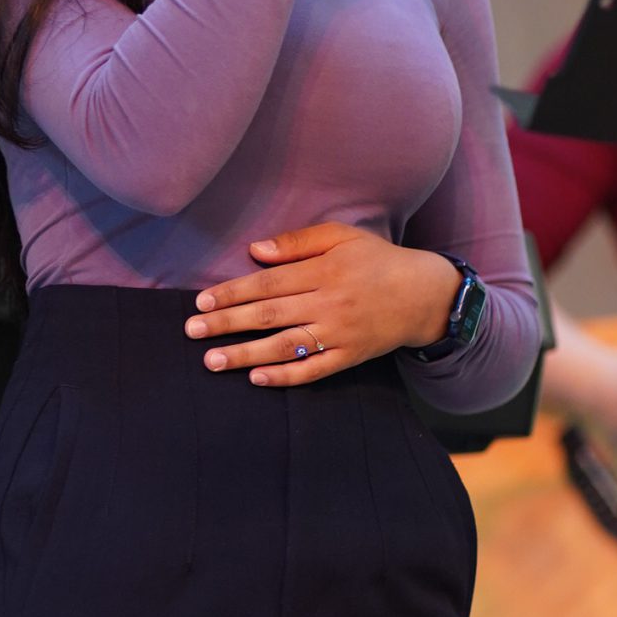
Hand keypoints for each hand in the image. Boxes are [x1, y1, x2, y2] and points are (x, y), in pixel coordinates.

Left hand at [183, 221, 459, 387]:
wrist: (425, 295)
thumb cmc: (376, 260)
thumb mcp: (341, 237)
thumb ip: (298, 243)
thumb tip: (255, 251)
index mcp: (323, 271)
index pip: (268, 283)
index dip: (233, 293)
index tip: (202, 301)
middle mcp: (328, 303)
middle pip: (270, 315)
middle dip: (227, 324)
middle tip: (192, 331)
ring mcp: (339, 333)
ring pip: (285, 346)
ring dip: (246, 355)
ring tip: (212, 361)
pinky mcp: (349, 356)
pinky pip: (314, 370)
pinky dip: (286, 376)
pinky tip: (257, 379)